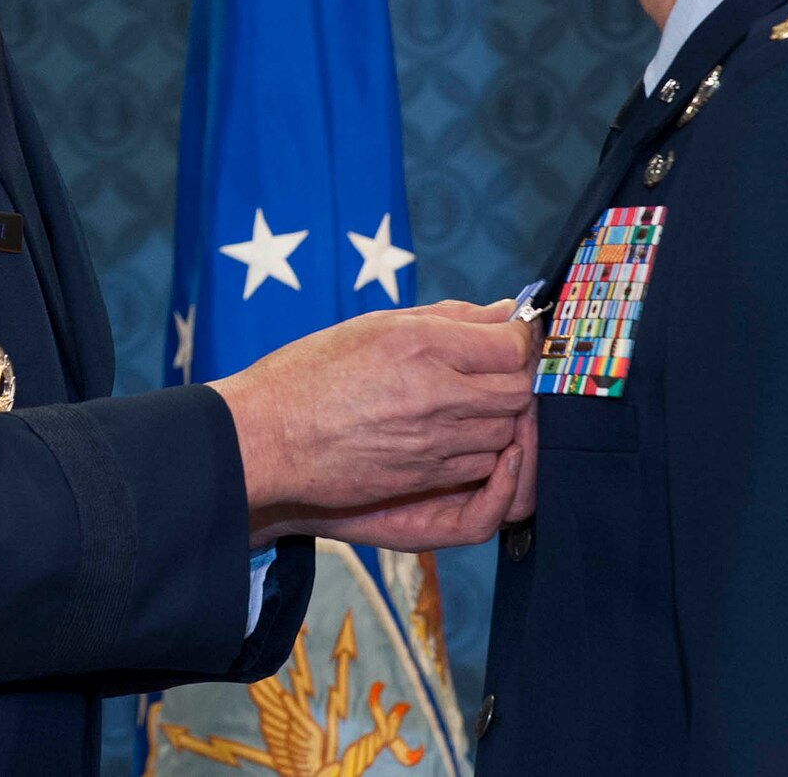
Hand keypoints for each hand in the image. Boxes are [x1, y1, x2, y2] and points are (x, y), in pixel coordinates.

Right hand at [209, 299, 533, 543]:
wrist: (266, 438)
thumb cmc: (310, 373)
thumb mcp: (375, 324)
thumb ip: (449, 317)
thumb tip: (506, 310)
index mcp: (422, 344)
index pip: (511, 344)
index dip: (521, 339)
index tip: (512, 336)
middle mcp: (434, 393)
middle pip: (518, 391)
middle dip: (516, 379)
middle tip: (497, 369)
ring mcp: (431, 441)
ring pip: (506, 433)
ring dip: (500, 418)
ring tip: (471, 402)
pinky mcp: (423, 478)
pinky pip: (481, 468)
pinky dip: (481, 452)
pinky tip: (454, 435)